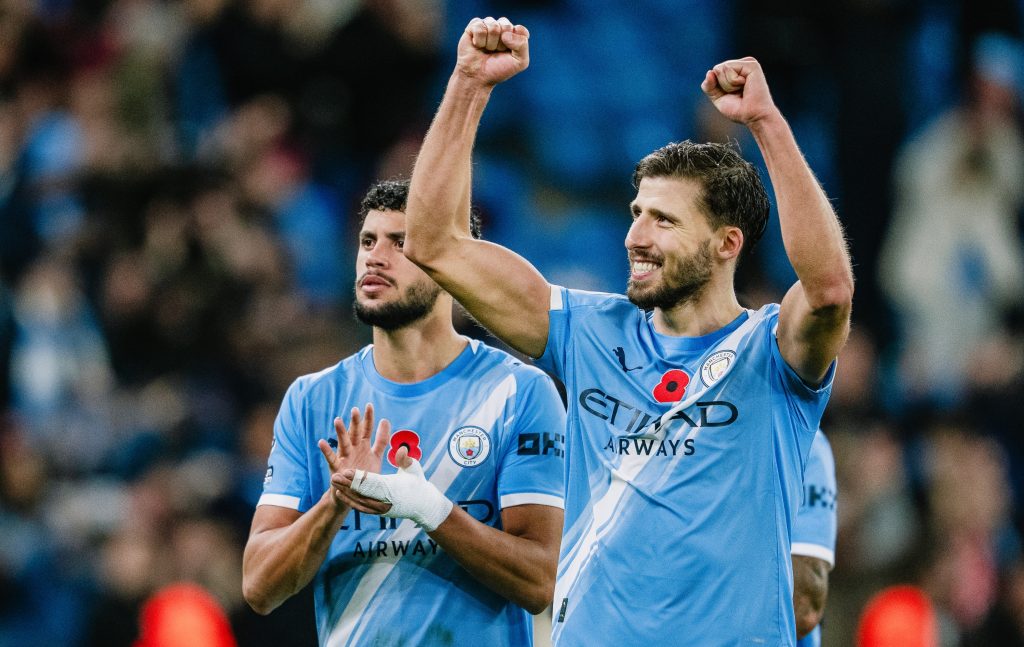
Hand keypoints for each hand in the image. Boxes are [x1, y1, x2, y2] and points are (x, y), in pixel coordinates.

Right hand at [318, 404, 390, 511]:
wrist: (355, 496)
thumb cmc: (365, 475)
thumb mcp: (376, 456)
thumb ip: (381, 440)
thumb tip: (385, 420)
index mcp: (364, 446)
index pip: (368, 429)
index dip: (369, 418)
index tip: (369, 405)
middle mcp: (354, 450)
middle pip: (356, 434)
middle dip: (355, 422)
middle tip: (355, 409)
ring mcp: (345, 458)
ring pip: (343, 443)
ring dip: (341, 432)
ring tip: (337, 420)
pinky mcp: (337, 469)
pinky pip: (331, 459)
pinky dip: (326, 451)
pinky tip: (321, 442)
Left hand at [333, 446, 453, 531]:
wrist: (423, 505)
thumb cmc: (418, 483)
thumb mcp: (414, 469)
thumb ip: (405, 459)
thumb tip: (401, 449)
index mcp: (393, 489)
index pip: (372, 483)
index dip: (358, 478)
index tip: (346, 471)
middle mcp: (386, 501)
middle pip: (362, 493)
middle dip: (347, 484)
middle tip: (334, 476)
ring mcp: (381, 509)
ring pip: (359, 501)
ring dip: (346, 492)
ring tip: (333, 482)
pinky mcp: (378, 512)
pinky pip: (361, 507)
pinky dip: (350, 500)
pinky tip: (341, 492)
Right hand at [456, 16, 529, 86]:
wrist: (477, 77)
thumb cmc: (498, 69)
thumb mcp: (519, 62)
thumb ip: (522, 45)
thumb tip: (505, 34)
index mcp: (515, 35)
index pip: (520, 30)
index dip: (515, 43)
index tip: (509, 54)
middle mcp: (502, 27)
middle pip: (506, 26)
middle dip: (501, 43)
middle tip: (495, 52)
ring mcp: (488, 25)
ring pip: (493, 26)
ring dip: (490, 43)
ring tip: (486, 50)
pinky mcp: (474, 25)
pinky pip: (479, 27)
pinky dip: (479, 40)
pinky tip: (477, 45)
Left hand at [701, 57, 778, 126]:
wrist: (753, 116)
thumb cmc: (739, 109)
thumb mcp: (717, 98)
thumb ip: (708, 86)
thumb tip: (710, 72)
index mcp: (736, 71)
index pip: (714, 73)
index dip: (717, 87)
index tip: (732, 94)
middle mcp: (742, 65)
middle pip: (716, 69)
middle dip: (722, 85)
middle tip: (738, 92)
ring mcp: (747, 63)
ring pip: (721, 68)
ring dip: (728, 84)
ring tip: (742, 89)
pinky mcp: (751, 64)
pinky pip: (728, 67)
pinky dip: (732, 81)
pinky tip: (745, 85)